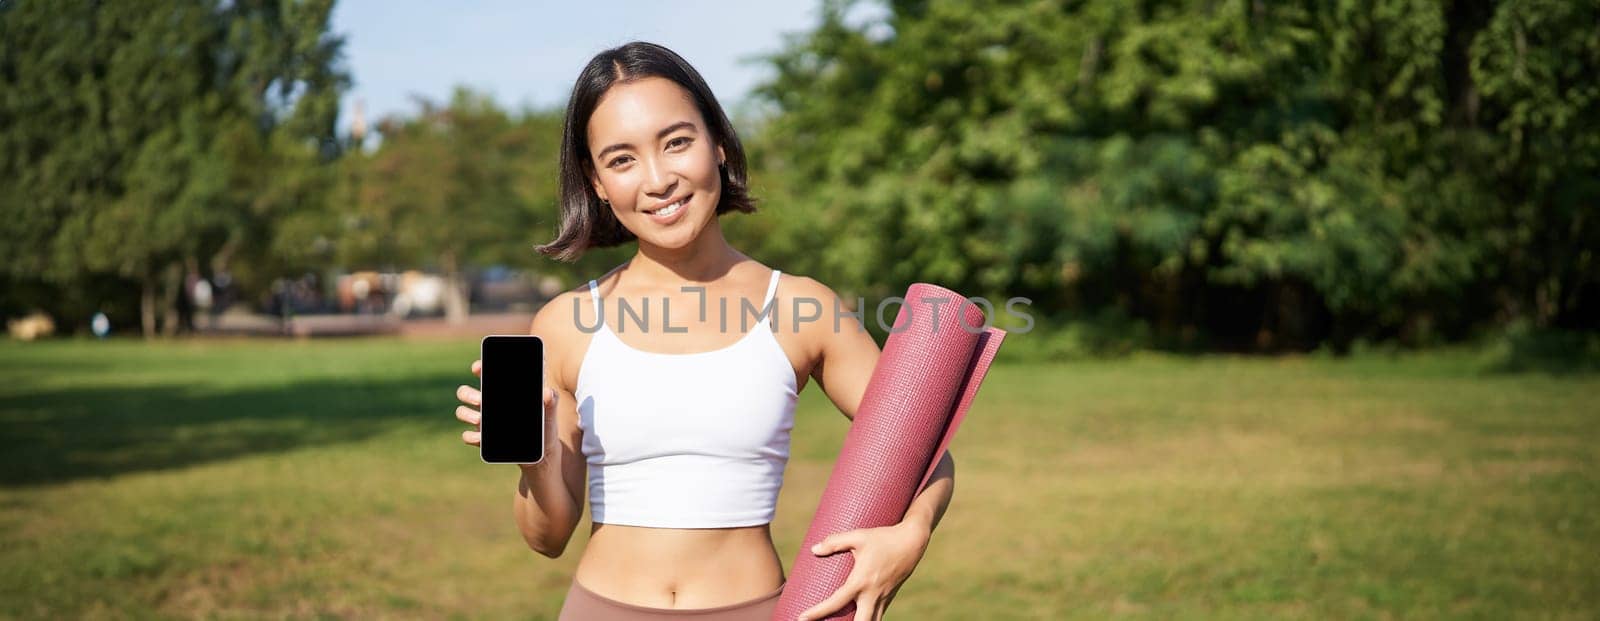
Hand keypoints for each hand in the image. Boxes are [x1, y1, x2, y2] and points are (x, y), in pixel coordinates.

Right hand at [455, 358, 557, 448]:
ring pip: (462, 412)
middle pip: (465, 393)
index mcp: (502, 392)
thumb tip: (547, 392)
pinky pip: (468, 436)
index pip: (485, 374)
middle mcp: (488, 404)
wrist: (542, 451)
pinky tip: (481, 438)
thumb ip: (551, 400)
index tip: (478, 368)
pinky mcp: (482, 440)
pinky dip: (471, 437)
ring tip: (480, 420)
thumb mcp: (550, 412)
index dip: (479, 368)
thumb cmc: (545, 425)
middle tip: (480, 400)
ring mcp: (483, 422)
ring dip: (466, 414)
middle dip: (467, 393)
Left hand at [797, 521, 931, 620]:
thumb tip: (814, 549)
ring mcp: (882, 598)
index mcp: (861, 581)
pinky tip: (858, 620)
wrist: (911, 542)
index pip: (835, 602)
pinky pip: (877, 617)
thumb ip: (835, 541)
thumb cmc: (883, 537)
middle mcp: (872, 594)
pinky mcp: (888, 598)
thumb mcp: (858, 536)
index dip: (817, 612)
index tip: (802, 618)